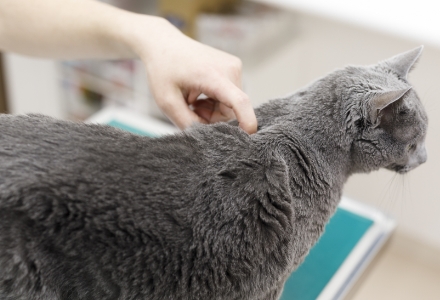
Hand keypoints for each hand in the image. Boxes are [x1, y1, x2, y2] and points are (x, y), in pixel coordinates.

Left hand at [126, 17, 256, 133]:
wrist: (164, 44)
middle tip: (192, 110)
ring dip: (213, 109)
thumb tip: (206, 138)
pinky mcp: (234, 67)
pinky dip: (215, 100)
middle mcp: (230, 69)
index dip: (246, 122)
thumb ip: (186, 123)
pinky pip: (230, 96)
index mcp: (213, 75)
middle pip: (231, 110)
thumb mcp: (167, 101)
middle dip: (213, 118)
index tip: (249, 136)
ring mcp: (234, 66)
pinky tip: (199, 93)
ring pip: (231, 105)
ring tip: (193, 99)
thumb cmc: (163, 69)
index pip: (239, 101)